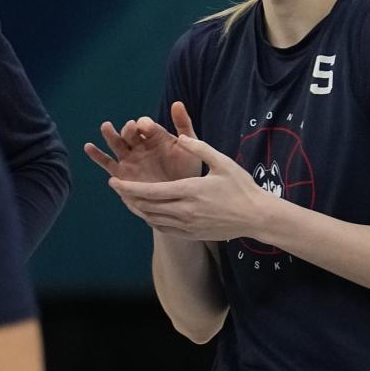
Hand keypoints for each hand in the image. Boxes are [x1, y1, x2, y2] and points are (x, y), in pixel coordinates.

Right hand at [84, 101, 201, 183]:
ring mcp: (129, 158)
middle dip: (129, 129)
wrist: (180, 197)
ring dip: (111, 134)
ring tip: (106, 126)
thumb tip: (177, 103)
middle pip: (129, 132)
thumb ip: (183, 124)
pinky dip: (96, 155)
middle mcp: (140, 144)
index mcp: (155, 136)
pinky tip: (88, 147)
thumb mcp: (190, 146)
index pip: (147, 126)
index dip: (145, 125)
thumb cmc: (186, 169)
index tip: (146, 127)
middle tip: (131, 127)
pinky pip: (107, 163)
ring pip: (116, 143)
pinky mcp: (121, 173)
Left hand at [108, 134, 273, 241]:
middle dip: (128, 198)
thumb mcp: (222, 161)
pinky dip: (151, 220)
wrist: (256, 216)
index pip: (150, 192)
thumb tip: (180, 136)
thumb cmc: (241, 186)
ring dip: (137, 210)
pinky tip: (148, 212)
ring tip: (128, 198)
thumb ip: (199, 147)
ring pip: (153, 219)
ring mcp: (188, 225)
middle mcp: (185, 210)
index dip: (128, 188)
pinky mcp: (192, 234)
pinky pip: (164, 229)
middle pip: (146, 207)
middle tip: (117, 188)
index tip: (113, 181)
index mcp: (189, 190)